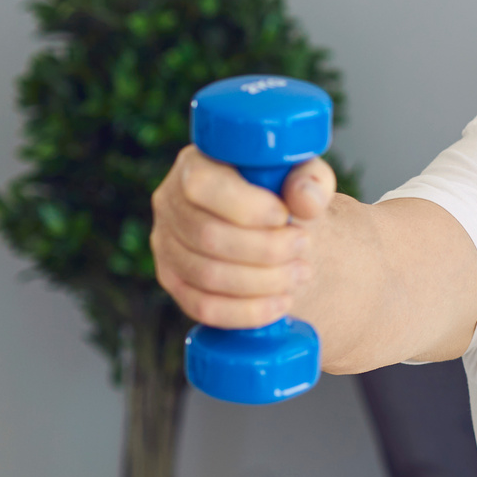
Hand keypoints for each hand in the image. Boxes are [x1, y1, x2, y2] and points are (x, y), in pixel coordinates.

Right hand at [148, 145, 334, 328]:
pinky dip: (247, 311)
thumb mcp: (304, 175)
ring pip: (206, 275)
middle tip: (303, 246)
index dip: (247, 207)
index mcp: (195, 165)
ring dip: (262, 281)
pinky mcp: (173, 281)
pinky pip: (203, 307)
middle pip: (207, 236)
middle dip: (265, 248)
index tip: (285, 216)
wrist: (275, 224)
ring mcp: (166, 245)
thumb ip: (310, 180)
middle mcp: (170, 203)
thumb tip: (304, 200)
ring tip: (300, 273)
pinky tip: (280, 303)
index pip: (202, 186)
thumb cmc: (285, 193)